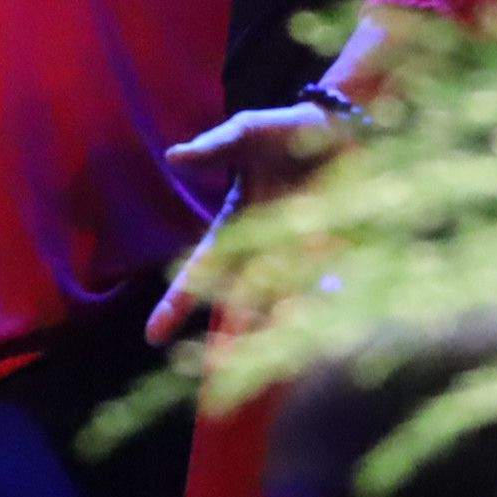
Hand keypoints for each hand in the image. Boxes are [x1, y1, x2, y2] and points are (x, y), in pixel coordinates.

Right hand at [145, 104, 347, 342]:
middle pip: (242, 300)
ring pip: (285, 300)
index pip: (202, 271)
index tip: (152, 336)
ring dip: (278, 328)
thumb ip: (214, 146)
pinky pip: (329, 284)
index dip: (177, 302)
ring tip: (272, 360)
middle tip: (219, 372)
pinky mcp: (338, 250)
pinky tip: (325, 330)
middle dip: (231, 336)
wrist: (343, 125)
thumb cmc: (285, 129)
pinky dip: (324, 304)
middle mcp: (267, 248)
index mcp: (237, 227)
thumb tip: (174, 157)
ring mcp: (303, 253)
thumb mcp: (246, 132)